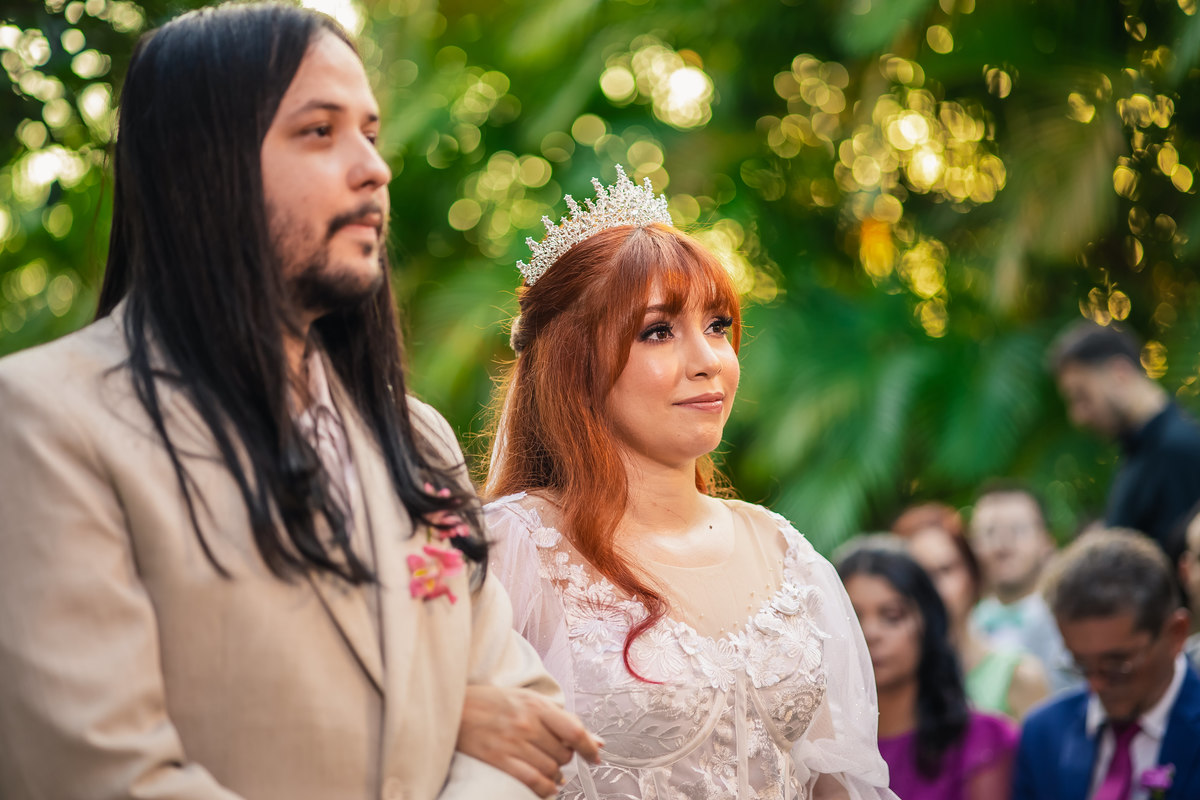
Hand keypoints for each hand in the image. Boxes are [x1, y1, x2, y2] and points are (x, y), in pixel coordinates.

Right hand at [458, 686, 602, 796]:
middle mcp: (527, 724)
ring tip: (553, 773)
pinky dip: (545, 788)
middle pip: (563, 753)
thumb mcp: (527, 699)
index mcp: (536, 705)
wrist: (454, 705)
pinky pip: (532, 780)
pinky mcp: (499, 759)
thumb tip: (594, 739)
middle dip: (566, 758)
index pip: (574, 731)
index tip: (595, 756)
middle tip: (559, 756)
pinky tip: (547, 787)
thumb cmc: (491, 701)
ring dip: (556, 774)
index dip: (589, 747)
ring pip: (550, 768)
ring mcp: (513, 742)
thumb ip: (560, 718)